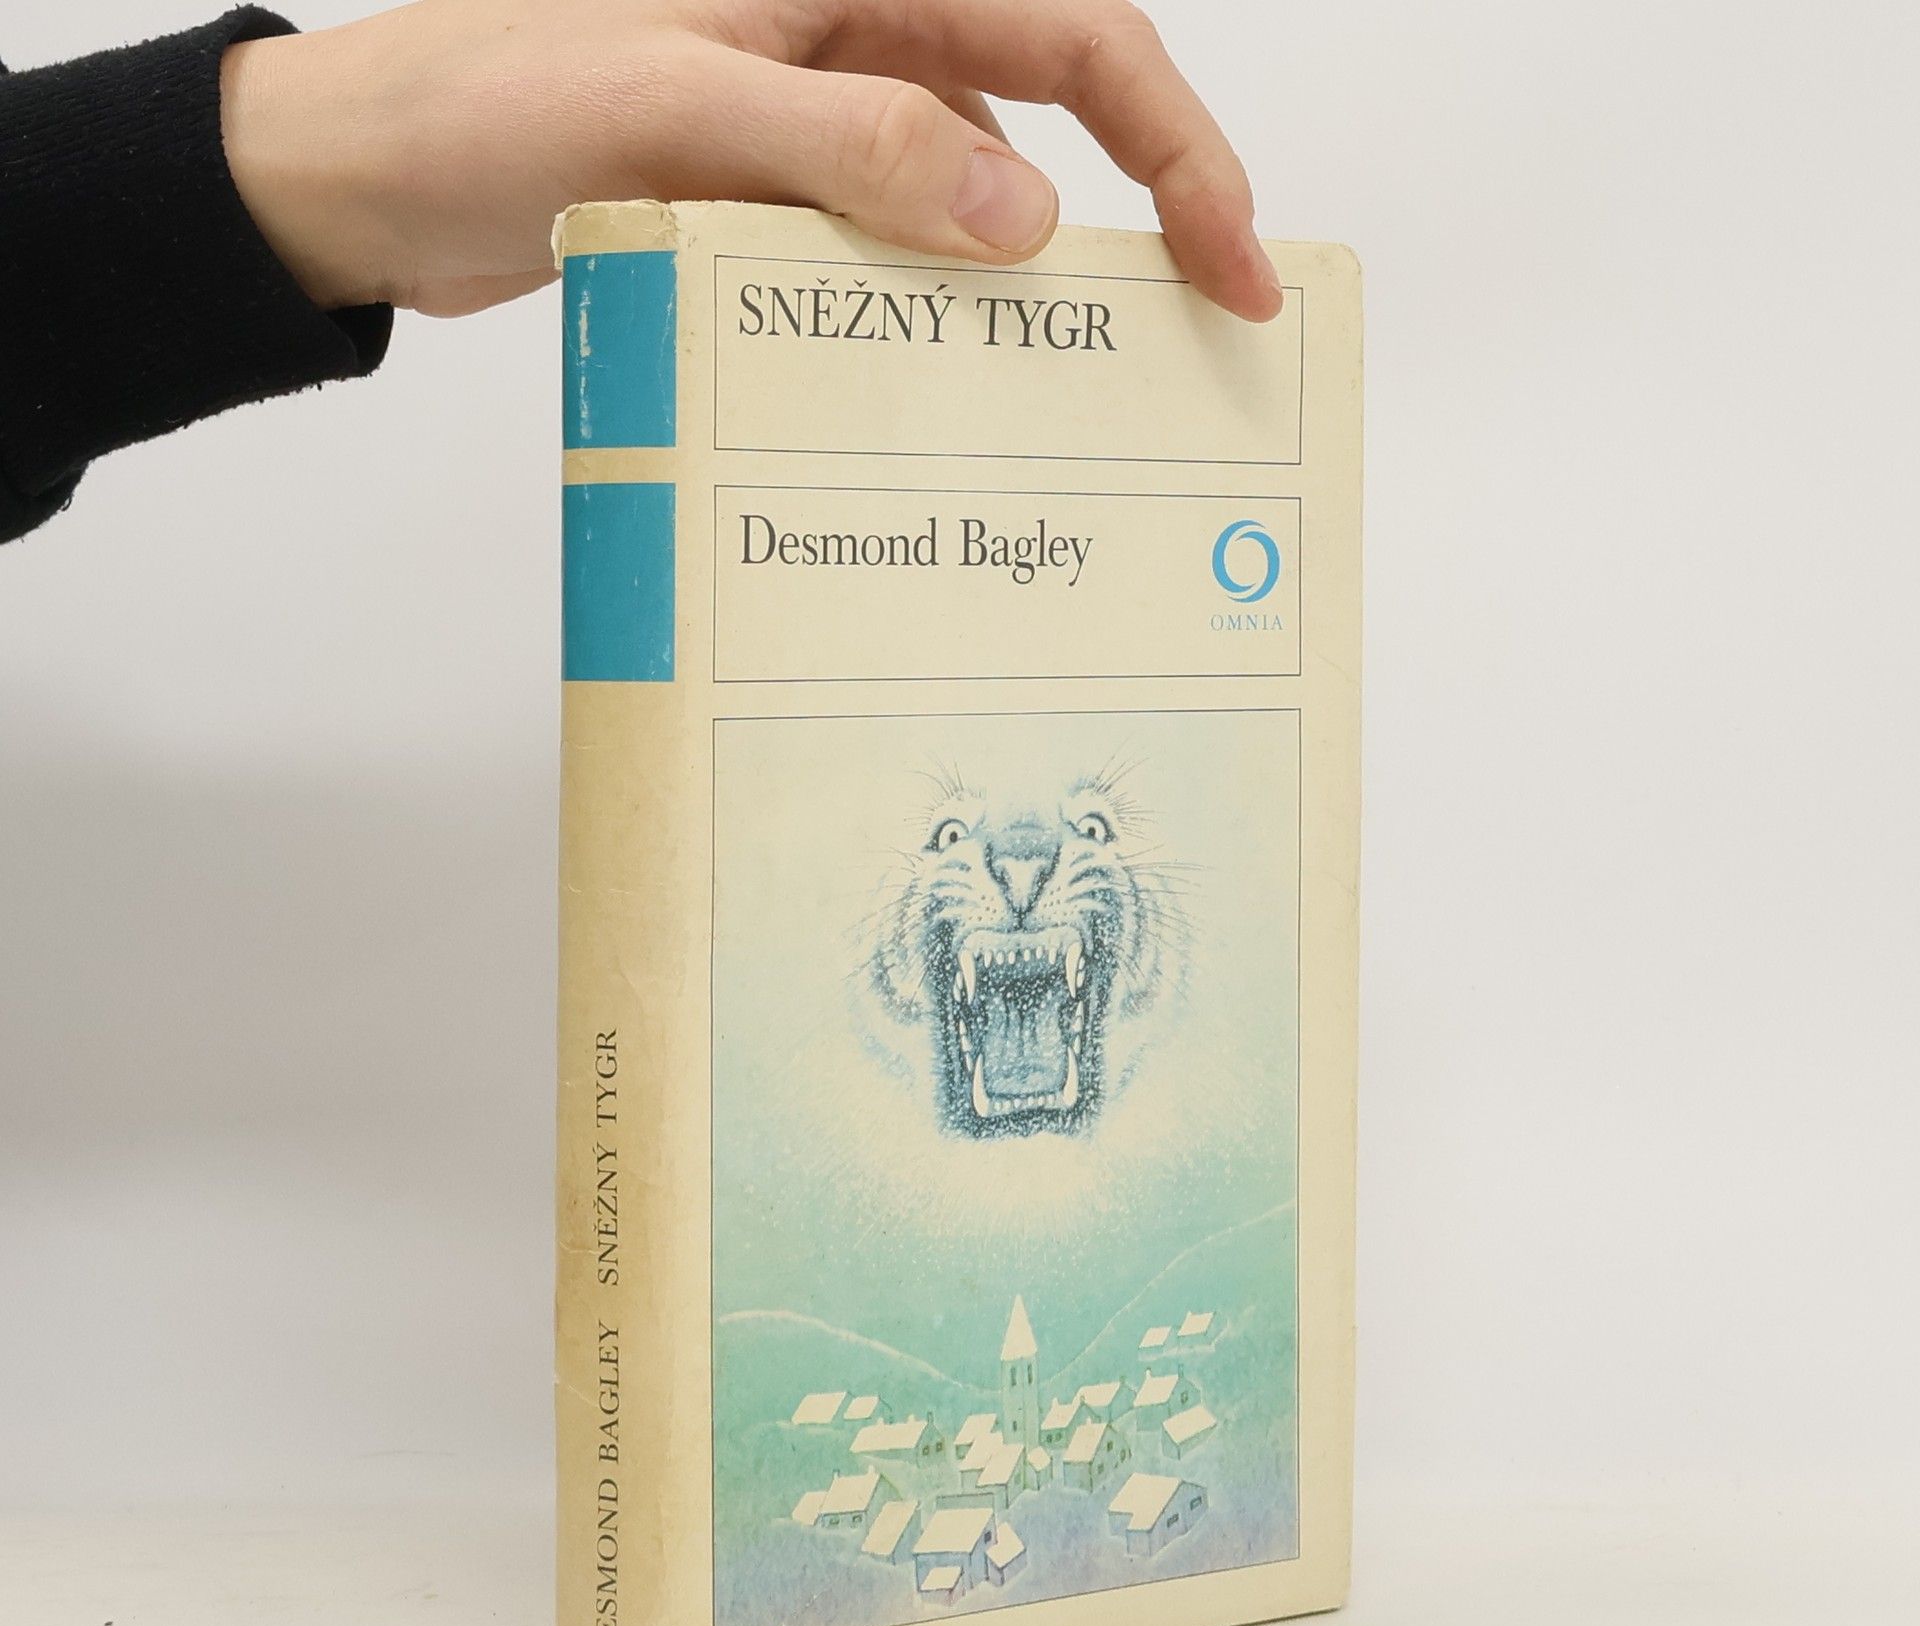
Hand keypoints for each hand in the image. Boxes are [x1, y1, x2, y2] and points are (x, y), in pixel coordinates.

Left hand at [219, 0, 1281, 322]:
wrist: (358, 177)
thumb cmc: (478, 104)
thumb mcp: (669, 111)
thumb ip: (851, 148)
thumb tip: (1023, 221)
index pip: (1068, 29)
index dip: (1174, 141)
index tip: (1233, 258)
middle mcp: (846, 22)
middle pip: (1045, 102)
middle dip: (1137, 207)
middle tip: (1201, 327)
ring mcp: (811, 108)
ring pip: (969, 185)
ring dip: (1020, 276)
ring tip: (1075, 384)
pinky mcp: (770, 185)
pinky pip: (887, 239)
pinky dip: (922, 302)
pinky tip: (939, 375)